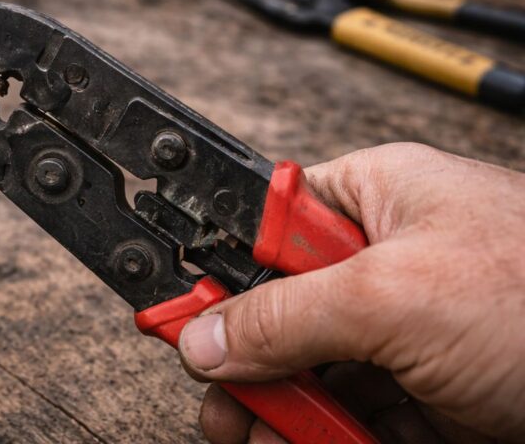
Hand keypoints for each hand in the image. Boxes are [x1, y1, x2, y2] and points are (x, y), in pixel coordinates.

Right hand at [177, 143, 524, 442]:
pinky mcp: (439, 390)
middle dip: (250, 364)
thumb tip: (207, 337)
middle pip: (283, 312)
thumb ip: (288, 317)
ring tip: (266, 436)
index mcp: (377, 199)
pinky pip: (363, 415)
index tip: (180, 320)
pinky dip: (340, 438)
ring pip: (319, 373)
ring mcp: (415, 330)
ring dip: (289, 412)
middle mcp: (390, 262)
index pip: (267, 230)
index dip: (220, 275)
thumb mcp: (398, 297)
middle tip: (225, 403)